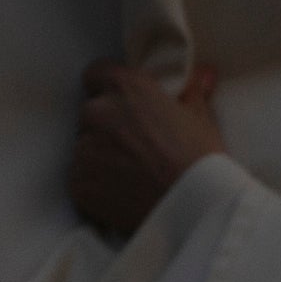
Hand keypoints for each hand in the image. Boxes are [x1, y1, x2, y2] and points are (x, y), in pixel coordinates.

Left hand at [66, 61, 222, 236]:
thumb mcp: (201, 118)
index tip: (119, 101)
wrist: (195, 208)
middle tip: (133, 144)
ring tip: (130, 174)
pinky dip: (94, 185)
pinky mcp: (78, 183)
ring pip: (84, 147)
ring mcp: (84, 149)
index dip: (107, 87)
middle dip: (106, 125)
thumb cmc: (201, 160)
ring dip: (99, 156)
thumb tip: (202, 74)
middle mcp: (98, 113)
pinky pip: (79, 178)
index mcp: (126, 88)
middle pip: (90, 113)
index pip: (96, 73)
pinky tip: (120, 194)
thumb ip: (191, 91)